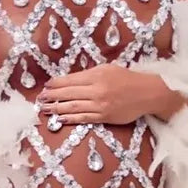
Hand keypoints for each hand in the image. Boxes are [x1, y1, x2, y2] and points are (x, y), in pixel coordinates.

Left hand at [37, 65, 168, 125]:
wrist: (147, 93)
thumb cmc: (127, 79)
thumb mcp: (108, 69)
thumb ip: (91, 74)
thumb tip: (71, 80)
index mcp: (97, 75)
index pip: (71, 80)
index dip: (56, 83)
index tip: (46, 86)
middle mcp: (97, 89)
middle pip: (69, 93)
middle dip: (52, 96)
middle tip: (40, 99)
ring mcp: (100, 104)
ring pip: (74, 106)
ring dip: (57, 108)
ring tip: (46, 109)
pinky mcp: (105, 116)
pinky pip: (84, 118)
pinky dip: (71, 118)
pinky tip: (61, 118)